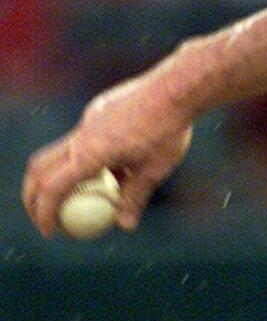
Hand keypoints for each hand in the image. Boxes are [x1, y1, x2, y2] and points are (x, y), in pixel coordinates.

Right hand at [22, 71, 192, 236]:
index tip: (50, 232)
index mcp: (91, 153)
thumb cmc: (169, 129)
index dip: (45, 214)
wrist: (178, 87)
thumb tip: (124, 226)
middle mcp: (83, 134)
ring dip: (64, 173)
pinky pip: (84, 136)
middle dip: (34, 194)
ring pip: (61, 150)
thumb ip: (135, 197)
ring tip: (99, 189)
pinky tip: (124, 157)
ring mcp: (89, 118)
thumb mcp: (156, 169)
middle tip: (47, 215)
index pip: (53, 189)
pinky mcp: (99, 108)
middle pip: (40, 167)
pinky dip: (88, 154)